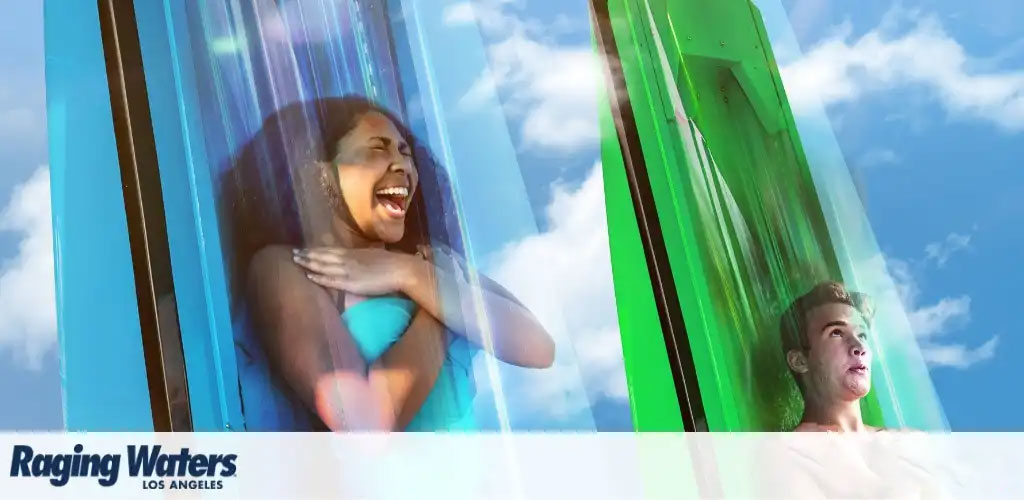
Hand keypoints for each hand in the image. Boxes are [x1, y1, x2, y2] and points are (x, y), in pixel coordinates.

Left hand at [292, 246, 422, 295]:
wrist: (400, 269)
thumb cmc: (390, 263)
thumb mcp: (371, 254)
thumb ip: (359, 256)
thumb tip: (354, 257)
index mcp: (352, 252)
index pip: (328, 250)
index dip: (314, 250)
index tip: (302, 249)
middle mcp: (347, 259)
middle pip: (322, 256)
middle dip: (306, 255)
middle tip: (293, 253)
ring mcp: (348, 270)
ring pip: (323, 266)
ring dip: (309, 264)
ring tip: (296, 262)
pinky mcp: (351, 283)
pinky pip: (331, 280)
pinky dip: (319, 278)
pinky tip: (309, 276)